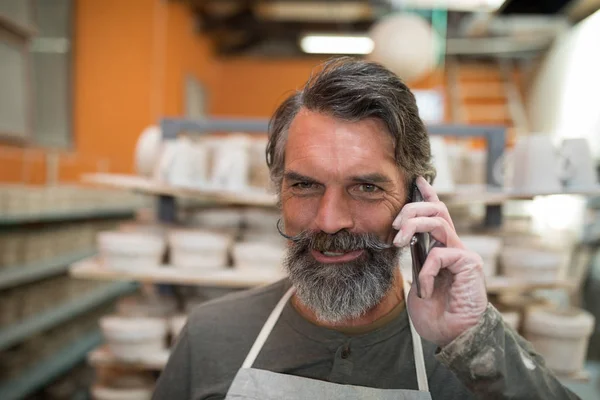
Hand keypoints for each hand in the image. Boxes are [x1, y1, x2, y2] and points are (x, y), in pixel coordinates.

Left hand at [392, 176, 487, 346]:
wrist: (452, 338)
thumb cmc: (436, 314)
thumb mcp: (417, 281)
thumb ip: (415, 259)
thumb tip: (402, 239)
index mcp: (440, 248)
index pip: (435, 214)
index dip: (428, 194)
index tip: (418, 179)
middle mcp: (453, 246)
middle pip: (437, 208)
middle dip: (413, 207)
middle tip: (395, 223)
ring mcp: (463, 254)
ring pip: (439, 220)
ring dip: (414, 224)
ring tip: (399, 242)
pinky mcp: (469, 264)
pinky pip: (439, 254)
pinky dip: (425, 271)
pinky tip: (424, 291)